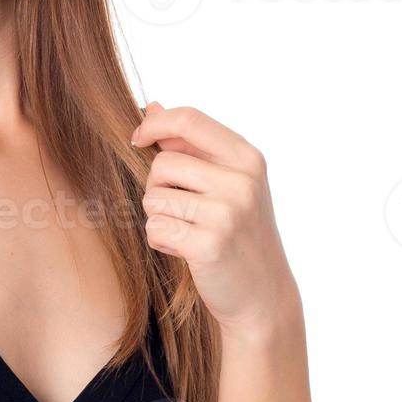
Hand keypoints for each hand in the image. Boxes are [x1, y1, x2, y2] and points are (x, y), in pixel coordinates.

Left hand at [132, 102, 301, 342]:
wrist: (264, 295)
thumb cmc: (239, 232)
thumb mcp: (228, 182)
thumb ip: (191, 145)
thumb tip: (152, 106)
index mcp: (247, 158)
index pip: (190, 119)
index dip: (155, 124)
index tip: (137, 139)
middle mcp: (241, 182)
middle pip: (162, 163)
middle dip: (157, 188)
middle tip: (182, 211)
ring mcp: (227, 214)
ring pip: (154, 198)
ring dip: (159, 217)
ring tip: (188, 232)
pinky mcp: (209, 246)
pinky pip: (155, 229)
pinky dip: (161, 242)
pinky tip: (186, 251)